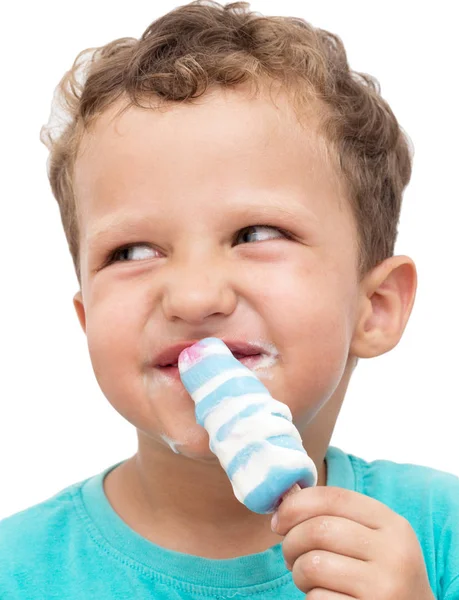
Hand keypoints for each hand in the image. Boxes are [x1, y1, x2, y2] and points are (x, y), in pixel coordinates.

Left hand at [271, 486, 434, 598]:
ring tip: (306, 577)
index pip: (334, 497)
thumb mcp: (372, 539)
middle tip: (289, 555)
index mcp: (392, 525)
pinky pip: (316, 598)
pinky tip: (324, 597)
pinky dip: (310, 597)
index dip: (297, 504)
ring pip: (312, 565)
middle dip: (291, 542)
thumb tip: (285, 498)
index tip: (279, 520)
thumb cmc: (378, 574)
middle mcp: (394, 553)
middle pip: (318, 530)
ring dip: (298, 572)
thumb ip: (336, 516)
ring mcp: (384, 588)